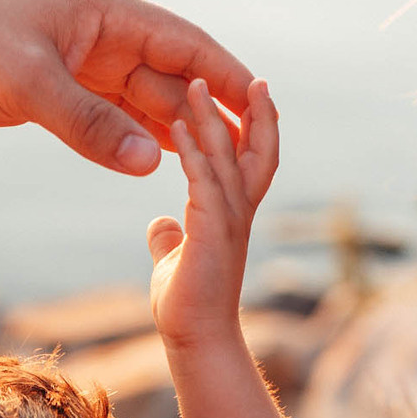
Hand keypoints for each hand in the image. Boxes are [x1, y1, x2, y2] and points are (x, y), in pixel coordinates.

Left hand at [0, 0, 253, 174]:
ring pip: (141, 101)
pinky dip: (133, 141)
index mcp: (105, 12)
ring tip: (216, 170)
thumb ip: (89, 124)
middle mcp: (99, 35)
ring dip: (175, 132)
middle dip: (209, 114)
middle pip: (171, 77)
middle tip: (250, 159)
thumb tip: (151, 163)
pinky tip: (157, 165)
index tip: (264, 109)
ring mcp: (77, 65)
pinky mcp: (52, 93)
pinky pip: (108, 118)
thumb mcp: (26, 82)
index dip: (227, 77)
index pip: (185, 44)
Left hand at [147, 78, 278, 348]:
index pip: (251, 159)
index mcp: (233, 213)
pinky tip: (175, 127)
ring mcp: (229, 220)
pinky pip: (203, 182)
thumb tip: (161, 226)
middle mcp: (239, 211)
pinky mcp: (211, 232)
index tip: (250, 95)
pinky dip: (192, 152)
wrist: (196, 340)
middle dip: (254, 112)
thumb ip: (171, 237)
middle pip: (255, 149)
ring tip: (195, 85)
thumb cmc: (188, 305)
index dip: (254, 127)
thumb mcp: (176, 259)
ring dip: (211, 119)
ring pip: (227, 158)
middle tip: (254, 77)